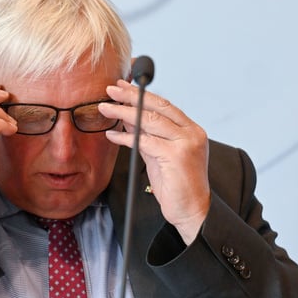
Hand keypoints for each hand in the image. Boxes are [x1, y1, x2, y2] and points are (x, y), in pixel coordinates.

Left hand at [100, 80, 209, 243]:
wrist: (192, 211)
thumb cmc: (176, 185)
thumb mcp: (159, 155)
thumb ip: (146, 136)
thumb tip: (127, 119)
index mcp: (190, 130)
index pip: (164, 105)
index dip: (142, 94)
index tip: (123, 86)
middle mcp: (191, 133)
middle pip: (158, 106)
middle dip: (131, 96)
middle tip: (111, 88)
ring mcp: (186, 143)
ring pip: (150, 120)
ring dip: (124, 112)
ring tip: (105, 107)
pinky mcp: (177, 156)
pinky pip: (145, 141)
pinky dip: (125, 137)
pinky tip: (111, 135)